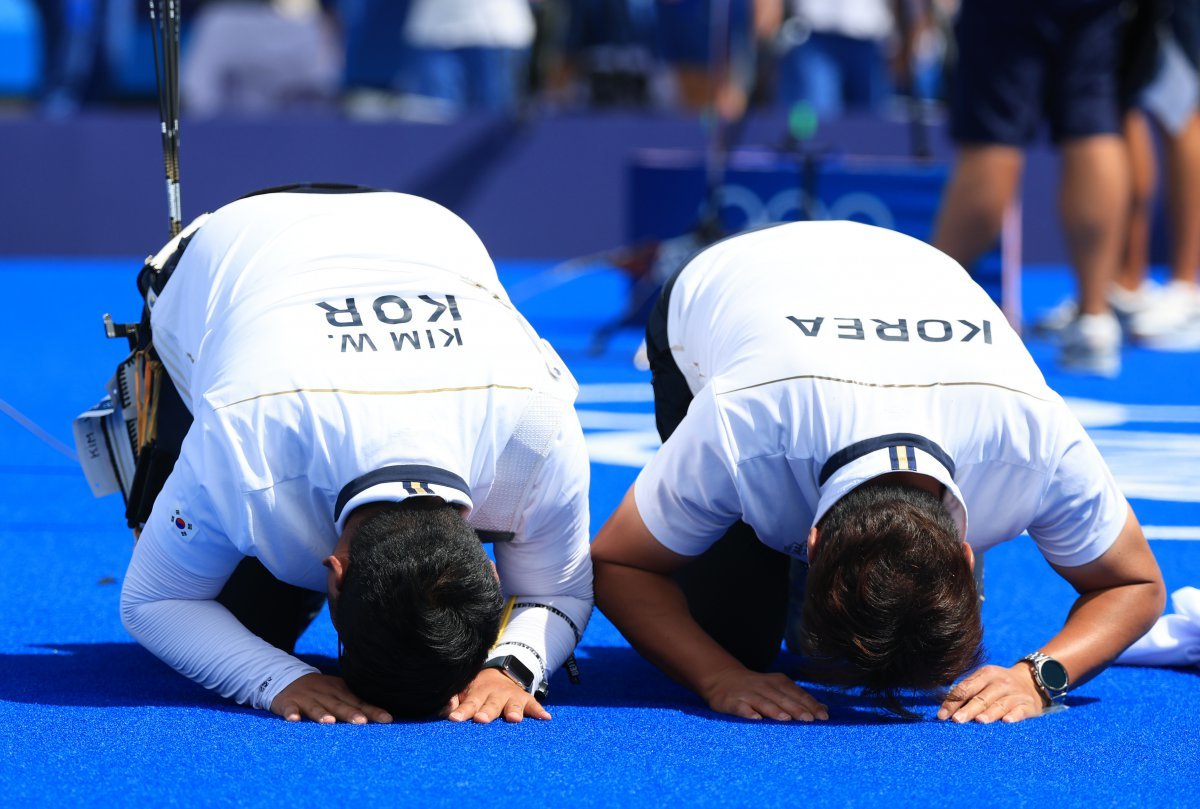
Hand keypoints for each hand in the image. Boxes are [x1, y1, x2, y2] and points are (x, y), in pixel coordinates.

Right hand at [270, 673, 392, 723]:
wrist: (288, 677)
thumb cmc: (321, 691)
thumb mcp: (340, 693)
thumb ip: (356, 703)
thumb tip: (385, 716)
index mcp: (341, 692)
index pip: (360, 703)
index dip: (373, 711)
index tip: (387, 719)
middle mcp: (326, 694)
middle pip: (340, 705)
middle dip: (351, 713)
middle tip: (362, 722)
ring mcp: (307, 698)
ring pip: (316, 707)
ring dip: (322, 714)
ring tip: (330, 722)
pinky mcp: (289, 702)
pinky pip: (290, 709)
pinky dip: (292, 713)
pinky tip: (294, 719)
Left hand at [443, 668, 551, 723]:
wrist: (501, 673)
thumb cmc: (478, 689)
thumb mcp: (464, 690)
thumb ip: (454, 700)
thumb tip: (446, 711)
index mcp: (477, 692)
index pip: (468, 704)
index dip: (462, 711)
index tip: (455, 719)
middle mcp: (495, 694)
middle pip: (490, 704)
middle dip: (486, 712)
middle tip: (481, 719)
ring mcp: (512, 696)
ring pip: (512, 704)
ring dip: (513, 710)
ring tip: (513, 718)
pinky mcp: (526, 699)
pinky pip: (534, 705)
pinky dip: (539, 711)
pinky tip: (545, 718)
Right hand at [700, 666, 827, 721]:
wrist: (722, 679)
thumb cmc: (758, 688)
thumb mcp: (779, 689)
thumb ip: (799, 699)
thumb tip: (824, 710)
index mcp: (778, 682)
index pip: (797, 694)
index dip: (810, 704)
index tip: (823, 717)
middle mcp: (765, 686)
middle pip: (783, 698)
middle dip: (796, 708)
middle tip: (809, 720)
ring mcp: (748, 693)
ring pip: (763, 702)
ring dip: (774, 710)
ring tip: (786, 719)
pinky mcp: (732, 701)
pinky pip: (741, 707)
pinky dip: (748, 712)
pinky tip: (755, 719)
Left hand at [938, 664, 1045, 723]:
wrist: (1032, 681)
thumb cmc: (998, 685)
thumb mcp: (984, 681)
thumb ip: (967, 692)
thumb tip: (944, 710)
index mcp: (986, 674)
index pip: (966, 688)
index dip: (953, 702)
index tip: (942, 716)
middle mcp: (1000, 682)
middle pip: (982, 697)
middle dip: (968, 709)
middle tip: (957, 720)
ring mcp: (1016, 693)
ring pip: (1000, 704)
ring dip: (990, 713)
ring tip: (979, 721)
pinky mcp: (1029, 705)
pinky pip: (1021, 711)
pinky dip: (1014, 715)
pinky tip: (1006, 721)